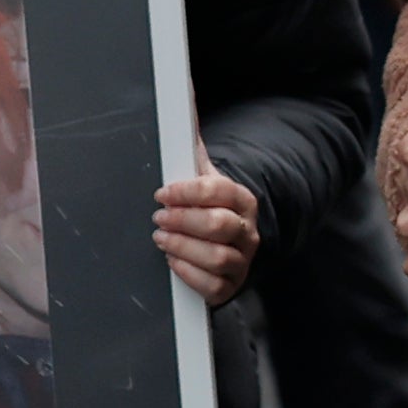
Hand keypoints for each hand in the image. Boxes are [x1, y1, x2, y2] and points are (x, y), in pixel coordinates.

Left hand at [151, 168, 260, 306]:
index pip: (218, 191)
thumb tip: (183, 121)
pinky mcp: (231, 285)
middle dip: (183, 220)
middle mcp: (247, 231)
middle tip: (160, 218)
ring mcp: (242, 261)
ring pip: (217, 257)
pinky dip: (189, 273)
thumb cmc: (210, 211)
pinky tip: (173, 261)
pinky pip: (213, 285)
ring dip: (183, 247)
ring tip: (162, 239)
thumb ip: (193, 157)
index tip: (162, 194)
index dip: (186, 192)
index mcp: (243, 201)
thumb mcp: (205, 184)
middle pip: (219, 224)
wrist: (226, 246)